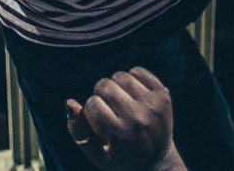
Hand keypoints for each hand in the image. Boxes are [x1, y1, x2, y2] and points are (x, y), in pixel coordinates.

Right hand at [64, 68, 180, 170]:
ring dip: (115, 87)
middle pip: (104, 85)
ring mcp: (153, 105)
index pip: (92, 104)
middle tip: (109, 112)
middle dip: (101, 96)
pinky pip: (138, 71)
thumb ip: (78, 131)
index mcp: (121, 134)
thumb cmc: (119, 159)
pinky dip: (130, 79)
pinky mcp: (163, 95)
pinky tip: (131, 95)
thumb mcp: (95, 154)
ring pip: (120, 76)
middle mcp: (139, 118)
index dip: (91, 113)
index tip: (101, 126)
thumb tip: (70, 102)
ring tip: (119, 103)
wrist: (157, 162)